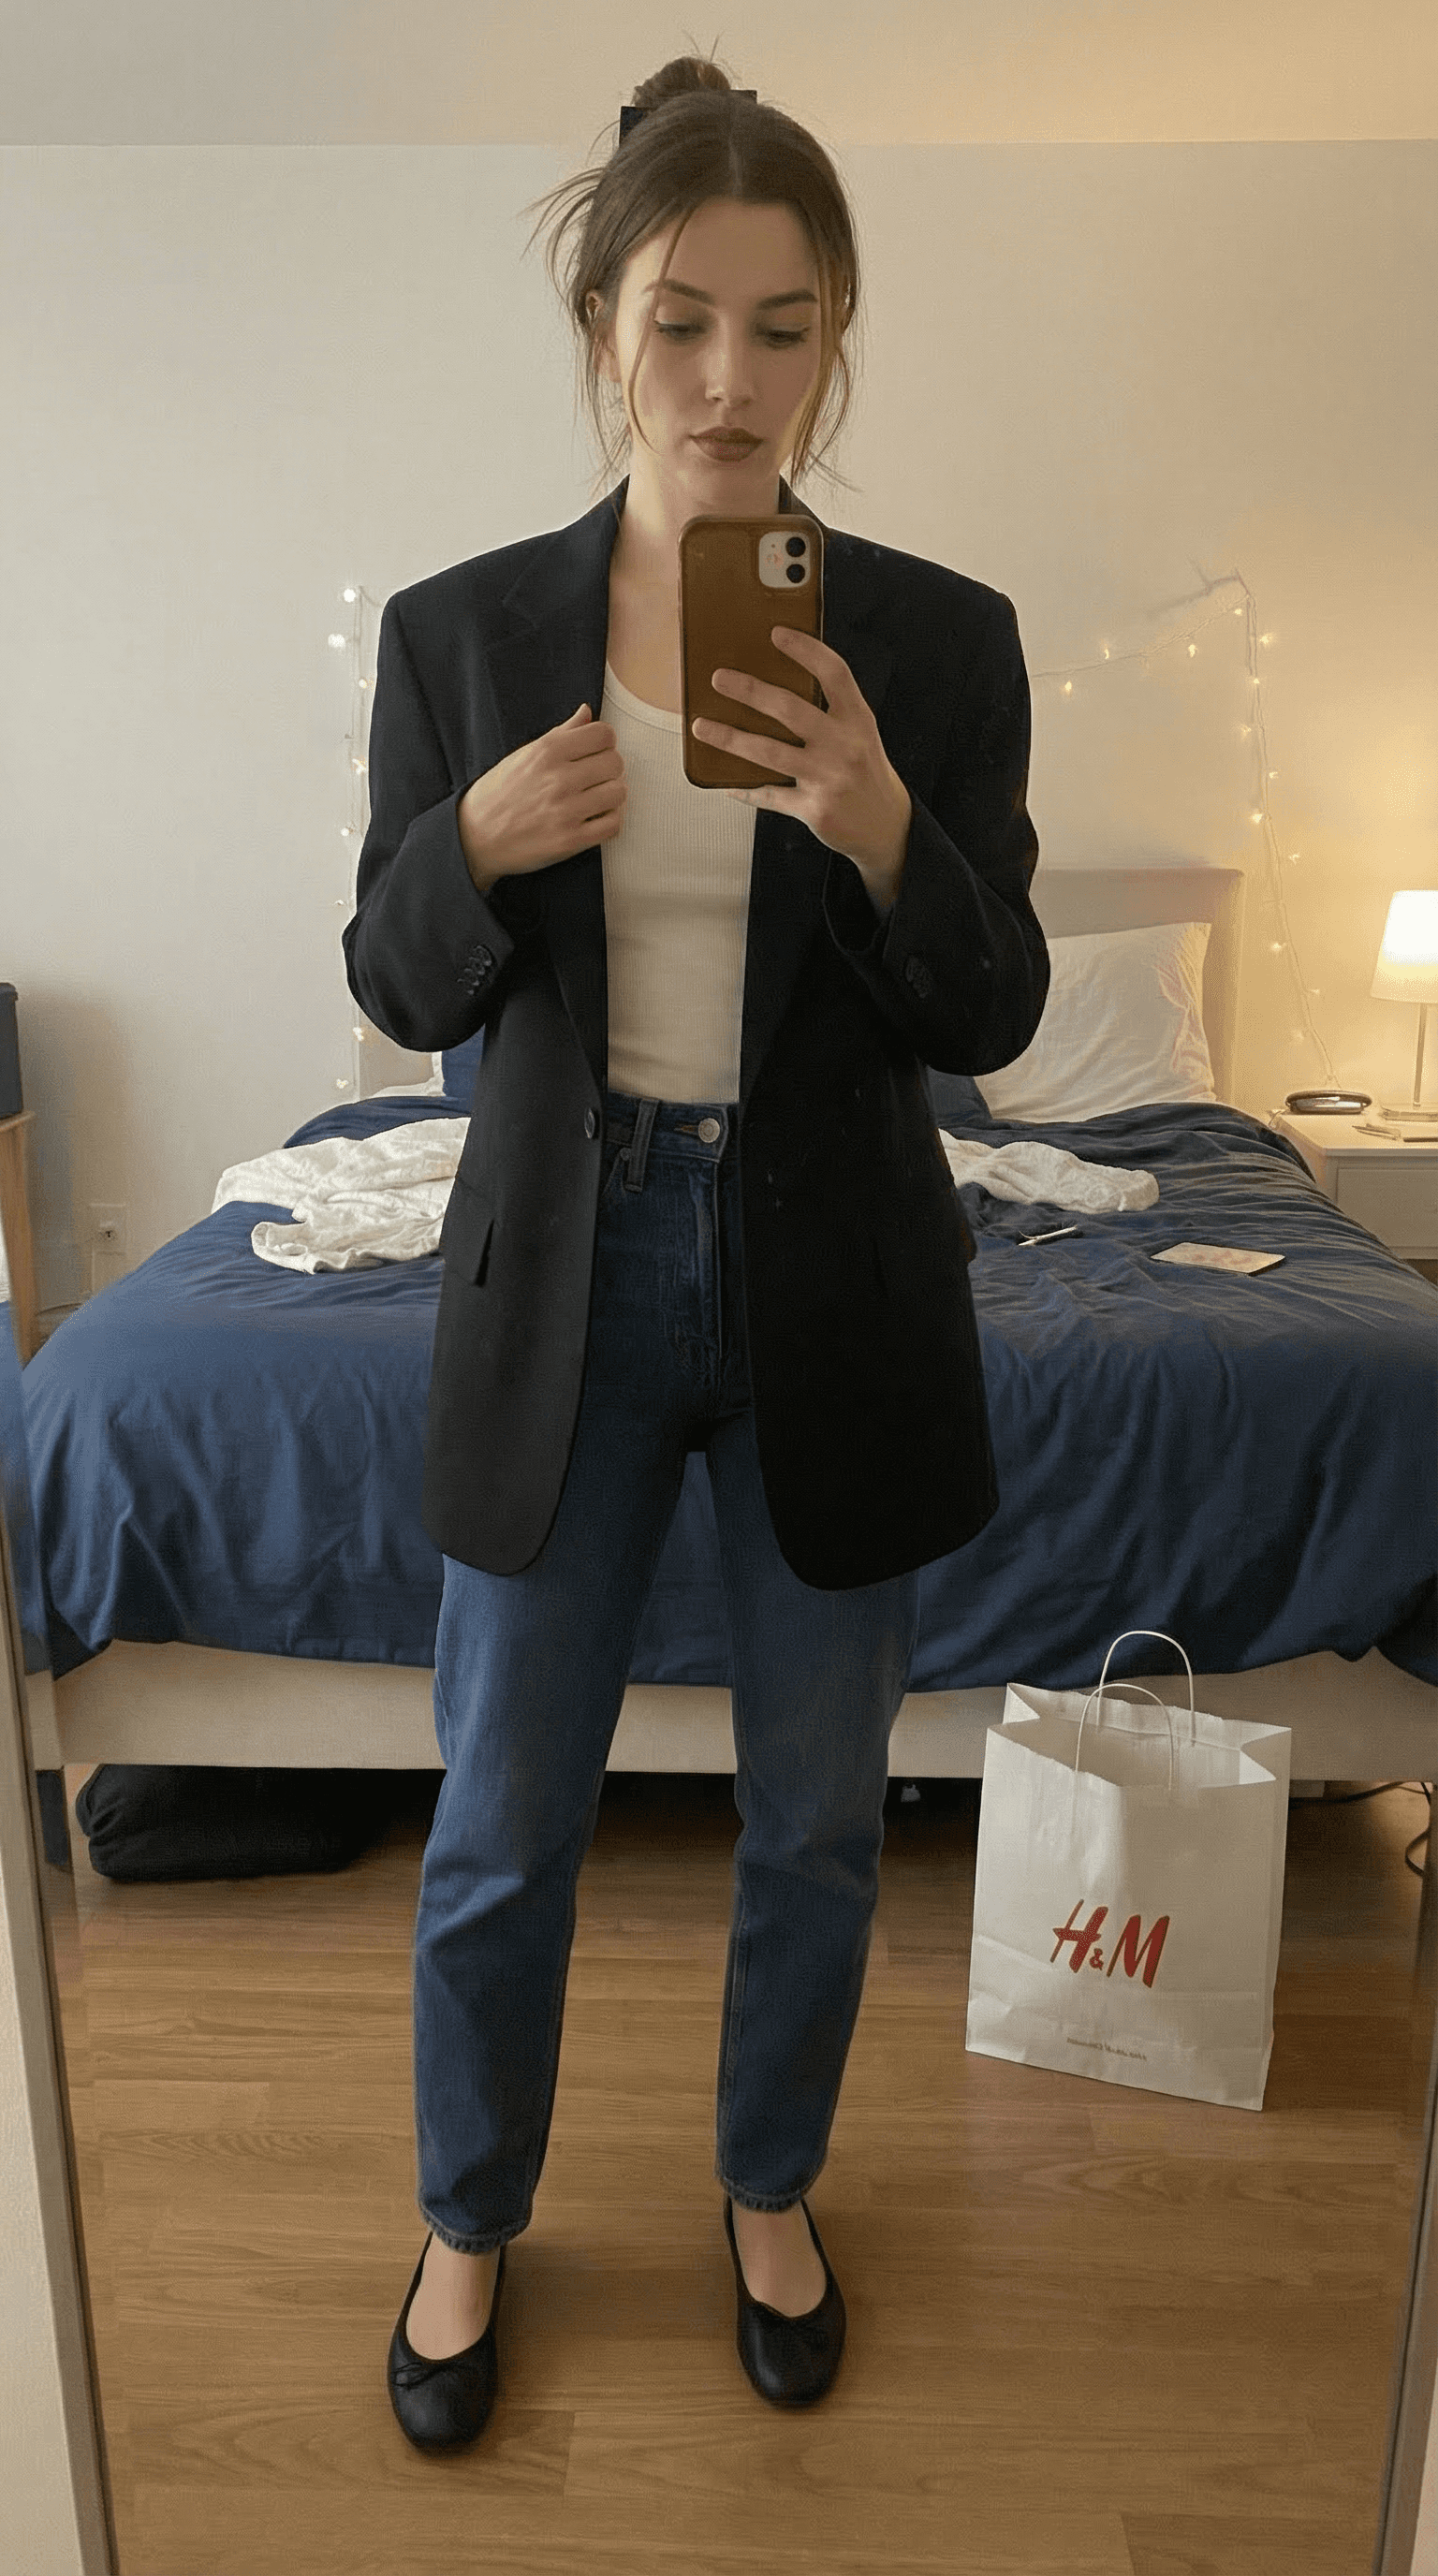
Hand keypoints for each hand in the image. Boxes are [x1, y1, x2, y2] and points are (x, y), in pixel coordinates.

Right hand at [458, 702, 625, 894]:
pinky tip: (595, 818)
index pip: (603, 734)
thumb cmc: (500, 793)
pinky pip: (613, 824)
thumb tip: (587, 711)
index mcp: (547, 752)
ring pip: (618, 793)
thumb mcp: (525, 754)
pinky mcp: (570, 840)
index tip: (595, 753)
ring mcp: (565, 811)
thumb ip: (561, 733)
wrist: (475, 836)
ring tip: (595, 799)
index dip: (604, 743)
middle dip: (609, 769)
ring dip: (611, 796)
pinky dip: (610, 820)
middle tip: (595, 778)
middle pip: (615, 762)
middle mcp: (558, 778)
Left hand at [690, 628, 911, 905]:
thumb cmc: (865, 771)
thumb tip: (777, 688)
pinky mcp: (814, 809)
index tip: (776, 633)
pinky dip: (746, 790)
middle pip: (790, 709)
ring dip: (730, 738)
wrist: (886, 825)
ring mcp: (828, 778)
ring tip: (701, 726)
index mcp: (857, 719)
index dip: (806, 650)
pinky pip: (770, 795)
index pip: (834, 674)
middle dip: (750, 691)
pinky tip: (726, 784)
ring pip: (769, 752)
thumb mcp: (860, 733)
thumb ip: (831, 710)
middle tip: (719, 679)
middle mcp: (844, 745)